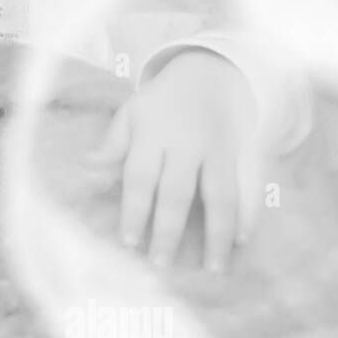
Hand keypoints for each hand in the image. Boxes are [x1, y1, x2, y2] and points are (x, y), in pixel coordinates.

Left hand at [85, 50, 262, 271]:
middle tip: (162, 264)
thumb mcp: (132, 114)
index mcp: (153, 134)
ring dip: (217, 233)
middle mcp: (187, 142)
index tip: (129, 243)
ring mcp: (221, 147)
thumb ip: (113, 145)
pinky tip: (243, 240)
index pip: (140, 178)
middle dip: (169, 231)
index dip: (134, 211)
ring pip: (221, 194)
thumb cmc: (162, 103)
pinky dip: (250, 212)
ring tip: (212, 268)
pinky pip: (251, 183)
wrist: (212, 70)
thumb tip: (86, 169)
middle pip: (178, 192)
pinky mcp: (248, 149)